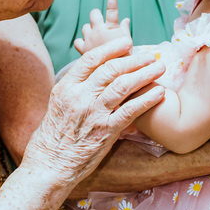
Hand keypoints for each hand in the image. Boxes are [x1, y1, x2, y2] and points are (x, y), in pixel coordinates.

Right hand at [23, 37, 164, 184]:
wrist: (49, 166)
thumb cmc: (52, 138)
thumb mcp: (58, 106)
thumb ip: (75, 90)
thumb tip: (92, 76)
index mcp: (66, 87)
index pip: (91, 59)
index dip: (111, 48)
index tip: (127, 42)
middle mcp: (79, 96)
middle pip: (111, 69)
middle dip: (134, 59)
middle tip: (150, 54)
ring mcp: (93, 113)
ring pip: (123, 85)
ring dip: (145, 74)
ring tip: (159, 68)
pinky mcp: (106, 131)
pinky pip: (131, 111)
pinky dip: (147, 99)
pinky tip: (159, 93)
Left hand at [74, 0, 131, 54]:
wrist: (113, 74)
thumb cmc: (124, 58)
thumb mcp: (127, 43)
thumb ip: (124, 29)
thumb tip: (125, 19)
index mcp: (111, 29)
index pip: (113, 10)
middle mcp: (98, 31)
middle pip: (93, 14)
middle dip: (96, 16)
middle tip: (100, 23)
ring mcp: (89, 39)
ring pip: (85, 27)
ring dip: (90, 29)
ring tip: (96, 38)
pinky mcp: (83, 49)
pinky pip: (77, 41)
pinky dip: (81, 42)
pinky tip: (87, 45)